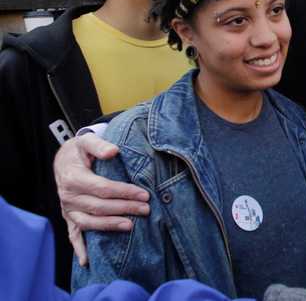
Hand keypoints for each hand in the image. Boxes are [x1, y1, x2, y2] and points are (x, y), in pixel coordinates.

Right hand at [54, 134, 149, 265]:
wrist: (63, 160)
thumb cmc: (79, 150)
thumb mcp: (87, 141)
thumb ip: (99, 144)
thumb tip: (113, 151)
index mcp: (73, 178)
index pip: (102, 188)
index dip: (124, 192)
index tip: (144, 194)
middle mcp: (68, 196)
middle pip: (99, 207)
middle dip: (125, 209)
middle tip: (146, 209)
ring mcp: (67, 210)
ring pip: (89, 222)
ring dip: (110, 226)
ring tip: (131, 226)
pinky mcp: (68, 218)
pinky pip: (73, 235)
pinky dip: (79, 248)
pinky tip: (87, 260)